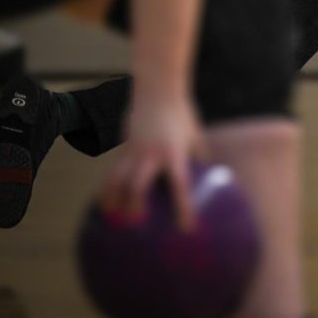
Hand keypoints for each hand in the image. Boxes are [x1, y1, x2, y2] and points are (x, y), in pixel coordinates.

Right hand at [99, 93, 205, 230]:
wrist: (158, 89)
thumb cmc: (182, 114)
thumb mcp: (196, 136)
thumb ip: (201, 158)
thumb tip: (211, 180)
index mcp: (174, 153)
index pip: (180, 185)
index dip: (183, 207)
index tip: (186, 228)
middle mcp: (151, 154)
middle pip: (138, 185)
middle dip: (135, 205)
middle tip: (137, 224)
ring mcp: (134, 150)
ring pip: (117, 179)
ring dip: (114, 199)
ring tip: (111, 218)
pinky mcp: (124, 147)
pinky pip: (113, 171)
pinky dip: (108, 187)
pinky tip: (106, 202)